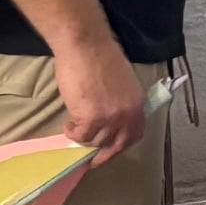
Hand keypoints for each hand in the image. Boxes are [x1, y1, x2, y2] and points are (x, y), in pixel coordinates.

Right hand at [56, 35, 146, 163]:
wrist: (85, 45)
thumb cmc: (99, 57)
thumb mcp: (122, 82)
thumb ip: (120, 102)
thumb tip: (110, 117)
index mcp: (137, 104)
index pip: (134, 134)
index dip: (121, 145)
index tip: (110, 151)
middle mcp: (128, 114)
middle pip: (116, 144)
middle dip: (103, 154)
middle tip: (91, 159)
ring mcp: (110, 118)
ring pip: (96, 141)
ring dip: (83, 138)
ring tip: (74, 129)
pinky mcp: (91, 118)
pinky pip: (80, 135)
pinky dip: (72, 133)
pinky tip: (68, 126)